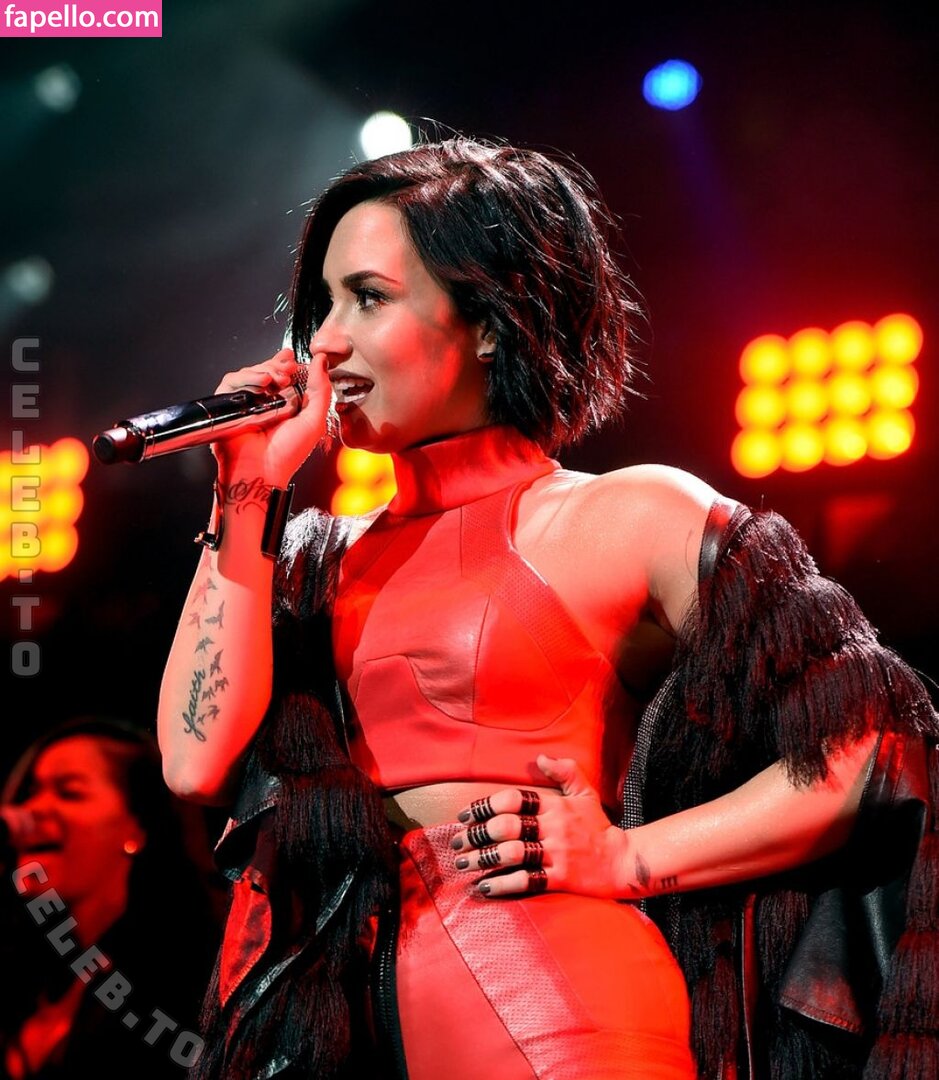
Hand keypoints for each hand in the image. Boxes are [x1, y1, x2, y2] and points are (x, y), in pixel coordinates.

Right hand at [211, 347, 331, 484]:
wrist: (262, 470)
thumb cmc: (288, 453)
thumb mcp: (314, 420)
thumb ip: (321, 389)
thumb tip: (322, 359)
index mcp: (284, 404)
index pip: (282, 374)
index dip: (286, 363)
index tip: (293, 359)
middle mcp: (264, 402)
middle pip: (266, 369)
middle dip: (277, 366)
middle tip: (286, 373)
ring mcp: (245, 403)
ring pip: (250, 372)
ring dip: (264, 370)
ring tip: (275, 381)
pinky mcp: (227, 404)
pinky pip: (232, 381)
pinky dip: (246, 378)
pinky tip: (261, 385)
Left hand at [450, 755, 630, 899]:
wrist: (623, 861)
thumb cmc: (598, 827)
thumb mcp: (585, 793)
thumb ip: (565, 771)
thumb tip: (541, 757)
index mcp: (555, 805)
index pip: (514, 799)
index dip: (486, 806)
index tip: (465, 815)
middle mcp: (554, 828)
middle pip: (507, 827)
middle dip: (477, 834)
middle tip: (457, 842)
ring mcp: (557, 854)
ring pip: (512, 854)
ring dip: (483, 860)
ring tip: (464, 864)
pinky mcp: (561, 878)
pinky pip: (526, 880)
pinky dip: (502, 885)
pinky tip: (484, 887)